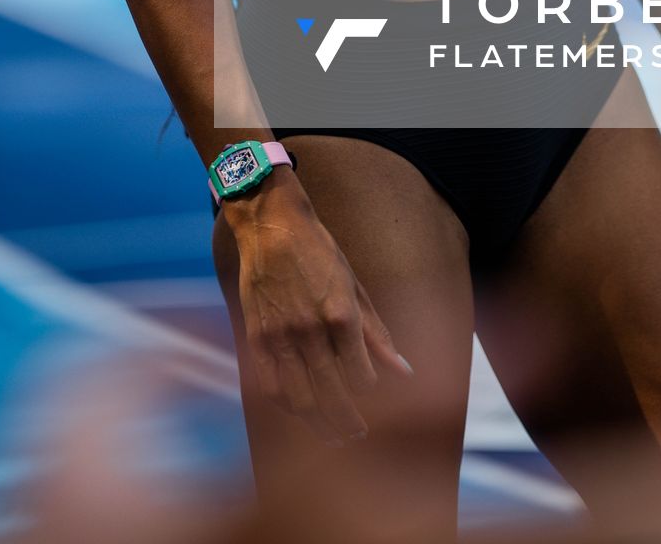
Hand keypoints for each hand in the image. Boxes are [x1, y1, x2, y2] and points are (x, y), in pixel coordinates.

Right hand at [224, 172, 412, 440]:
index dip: (370, 391)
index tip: (372, 394)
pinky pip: (269, 387)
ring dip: (316, 423)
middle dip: (347, 422)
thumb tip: (404, 371)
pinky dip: (285, 406)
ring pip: (299, 400)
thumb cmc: (319, 252)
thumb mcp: (355, 287)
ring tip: (330, 434)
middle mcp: (310, 330)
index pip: (362, 376)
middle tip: (356, 435)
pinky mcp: (256, 337)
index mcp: (341, 315)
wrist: (272, 225)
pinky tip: (298, 412)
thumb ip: (377, 334)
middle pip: (331, 396)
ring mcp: (280, 336)